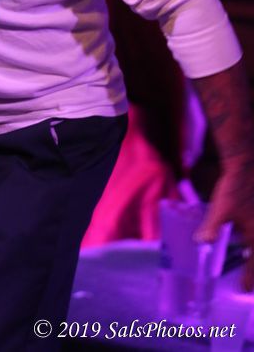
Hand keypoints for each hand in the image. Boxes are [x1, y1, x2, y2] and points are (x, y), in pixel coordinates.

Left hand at [195, 162, 253, 290]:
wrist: (248, 162)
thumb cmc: (236, 186)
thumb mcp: (222, 208)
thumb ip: (212, 227)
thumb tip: (201, 243)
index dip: (249, 277)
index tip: (245, 289)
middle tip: (250, 279)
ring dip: (252, 251)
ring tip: (247, 256)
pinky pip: (253, 229)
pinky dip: (249, 236)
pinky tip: (244, 233)